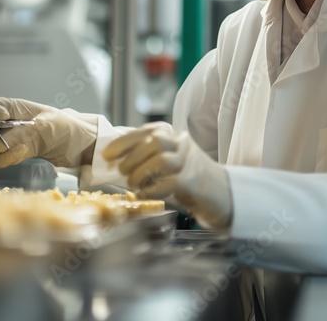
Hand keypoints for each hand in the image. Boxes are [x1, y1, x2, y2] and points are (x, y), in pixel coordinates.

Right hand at [0, 97, 97, 167]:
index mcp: (9, 107)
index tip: (2, 117)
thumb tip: (3, 142)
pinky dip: (6, 159)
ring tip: (21, 145)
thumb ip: (23, 131)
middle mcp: (1, 123)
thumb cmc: (63, 126)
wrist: (74, 145)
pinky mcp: (9, 155)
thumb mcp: (47, 123)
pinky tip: (22, 154)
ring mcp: (3, 140)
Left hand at [102, 122, 232, 228]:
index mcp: (174, 135)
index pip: (147, 131)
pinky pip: (169, 182)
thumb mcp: (168, 159)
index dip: (124, 142)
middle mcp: (183, 144)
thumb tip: (115, 160)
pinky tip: (145, 194)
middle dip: (132, 157)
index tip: (107, 154)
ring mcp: (190, 162)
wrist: (219, 192)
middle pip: (155, 141)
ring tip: (133, 184)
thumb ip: (146, 155)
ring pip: (162, 160)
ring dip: (141, 173)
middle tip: (122, 172)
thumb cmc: (187, 176)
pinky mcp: (193, 181)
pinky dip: (152, 189)